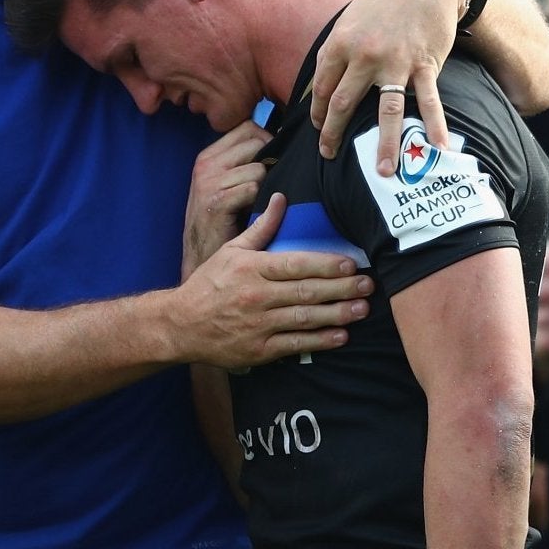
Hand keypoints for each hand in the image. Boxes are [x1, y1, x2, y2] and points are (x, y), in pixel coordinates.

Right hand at [167, 193, 373, 367]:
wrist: (180, 324)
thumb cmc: (208, 284)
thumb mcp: (230, 251)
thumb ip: (260, 228)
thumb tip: (280, 198)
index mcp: (253, 269)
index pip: (295, 264)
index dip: (326, 264)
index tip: (350, 264)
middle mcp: (257, 296)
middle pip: (306, 291)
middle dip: (341, 288)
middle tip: (368, 285)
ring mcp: (259, 324)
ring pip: (305, 318)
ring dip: (337, 314)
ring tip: (362, 309)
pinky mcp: (259, 349)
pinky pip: (295, 344)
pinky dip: (319, 341)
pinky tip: (340, 336)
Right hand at [183, 122, 270, 280]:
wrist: (200, 258)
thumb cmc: (221, 225)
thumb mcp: (226, 187)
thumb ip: (244, 164)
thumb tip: (282, 144)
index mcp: (209, 156)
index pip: (248, 128)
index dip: (268, 141)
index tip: (273, 164)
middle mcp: (206, 164)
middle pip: (256, 140)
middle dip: (270, 162)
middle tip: (268, 188)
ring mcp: (209, 181)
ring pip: (259, 167)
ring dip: (266, 188)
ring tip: (257, 206)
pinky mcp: (217, 201)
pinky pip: (253, 188)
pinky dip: (260, 203)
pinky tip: (253, 216)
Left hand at [310, 0, 457, 167]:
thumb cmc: (383, 0)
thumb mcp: (349, 20)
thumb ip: (335, 52)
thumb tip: (321, 84)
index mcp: (341, 43)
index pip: (321, 88)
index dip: (317, 113)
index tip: (318, 129)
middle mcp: (366, 54)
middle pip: (343, 104)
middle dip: (333, 134)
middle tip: (329, 156)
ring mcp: (397, 61)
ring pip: (386, 110)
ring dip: (385, 144)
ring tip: (384, 172)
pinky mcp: (425, 64)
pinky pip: (428, 100)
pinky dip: (434, 125)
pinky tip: (439, 147)